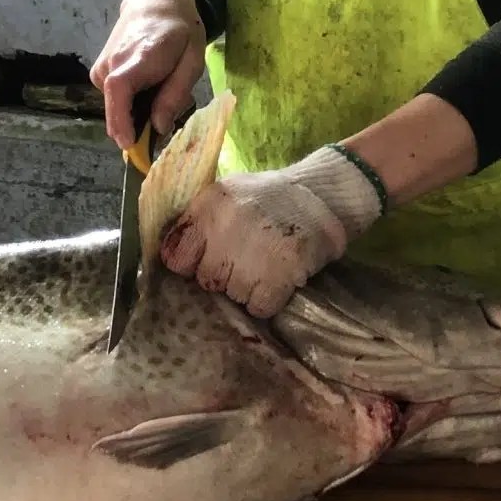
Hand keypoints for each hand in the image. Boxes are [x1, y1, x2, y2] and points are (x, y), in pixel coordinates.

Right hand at [90, 0, 207, 148]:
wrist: (155, 3)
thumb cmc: (180, 31)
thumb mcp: (192, 62)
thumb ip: (174, 95)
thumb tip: (159, 128)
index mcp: (139, 57)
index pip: (119, 89)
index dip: (120, 119)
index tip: (128, 144)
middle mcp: (112, 63)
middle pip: (118, 108)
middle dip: (141, 124)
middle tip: (170, 110)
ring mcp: (101, 67)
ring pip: (118, 106)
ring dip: (140, 109)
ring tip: (162, 87)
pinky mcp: (98, 73)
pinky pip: (115, 99)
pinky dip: (133, 101)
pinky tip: (149, 84)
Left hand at [161, 146, 385, 318]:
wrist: (325, 193)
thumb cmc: (273, 197)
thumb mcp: (230, 195)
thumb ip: (201, 222)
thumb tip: (175, 258)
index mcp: (209, 205)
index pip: (176, 256)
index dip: (191, 265)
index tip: (207, 263)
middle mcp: (226, 226)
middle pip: (207, 280)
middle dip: (224, 278)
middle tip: (246, 265)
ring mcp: (254, 250)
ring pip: (234, 296)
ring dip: (249, 290)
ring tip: (267, 269)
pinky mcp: (281, 272)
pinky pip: (259, 307)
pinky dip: (270, 300)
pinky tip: (280, 281)